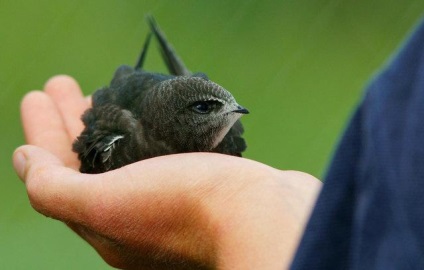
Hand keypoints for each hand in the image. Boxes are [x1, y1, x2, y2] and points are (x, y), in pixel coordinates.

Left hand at [13, 75, 321, 268]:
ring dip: (108, 121)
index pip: (58, 175)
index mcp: (109, 223)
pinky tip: (145, 112)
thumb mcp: (108, 206)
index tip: (37, 95)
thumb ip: (56, 190)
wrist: (269, 219)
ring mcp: (169, 197)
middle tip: (63, 84)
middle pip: (91, 162)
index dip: (43, 135)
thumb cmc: (189, 210)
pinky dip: (143, 130)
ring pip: (126, 155)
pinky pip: (157, 153)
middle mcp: (136, 214)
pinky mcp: (198, 181)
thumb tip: (25, 162)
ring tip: (99, 92)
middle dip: (72, 122)